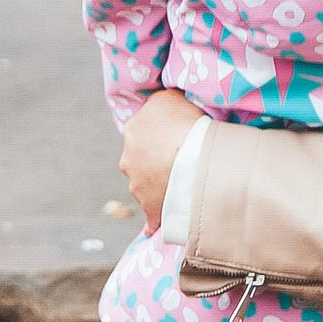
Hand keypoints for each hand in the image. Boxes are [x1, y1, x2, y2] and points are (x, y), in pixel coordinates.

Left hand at [121, 90, 201, 231]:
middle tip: (178, 162)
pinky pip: (152, 216)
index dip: (158, 136)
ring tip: (181, 186)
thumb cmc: (185, 122)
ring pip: (145, 187)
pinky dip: (157, 219)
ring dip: (158, 187)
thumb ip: (160, 102)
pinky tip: (162, 224)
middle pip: (140, 161)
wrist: (194, 157)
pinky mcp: (149, 208)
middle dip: (154, 162)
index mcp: (132, 130)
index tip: (172, 139)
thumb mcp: (169, 97)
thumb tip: (159, 106)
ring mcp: (137, 186)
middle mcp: (128, 159)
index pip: (141, 133)